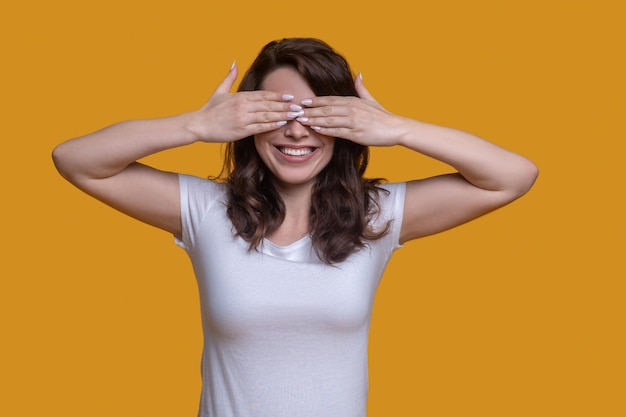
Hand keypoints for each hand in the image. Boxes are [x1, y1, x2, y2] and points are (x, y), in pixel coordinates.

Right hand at [185, 64, 302, 142]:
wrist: (198, 125)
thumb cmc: (209, 109)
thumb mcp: (219, 91)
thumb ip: (229, 77)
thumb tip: (234, 62)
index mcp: (240, 96)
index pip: (263, 95)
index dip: (277, 95)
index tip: (290, 96)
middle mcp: (243, 106)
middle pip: (268, 104)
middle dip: (285, 105)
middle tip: (299, 106)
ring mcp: (242, 118)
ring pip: (267, 115)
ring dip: (283, 115)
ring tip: (295, 115)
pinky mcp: (241, 130)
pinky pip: (260, 127)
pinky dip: (272, 125)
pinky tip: (282, 123)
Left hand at [296, 75, 405, 146]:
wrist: (396, 128)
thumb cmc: (382, 116)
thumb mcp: (371, 99)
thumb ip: (361, 87)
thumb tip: (358, 73)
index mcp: (353, 101)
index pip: (330, 100)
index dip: (315, 100)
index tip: (302, 101)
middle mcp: (352, 109)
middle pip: (326, 109)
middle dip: (310, 110)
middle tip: (296, 112)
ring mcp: (354, 121)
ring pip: (330, 120)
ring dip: (314, 120)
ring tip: (302, 121)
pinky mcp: (356, 133)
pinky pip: (338, 131)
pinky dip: (326, 130)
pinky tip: (316, 129)